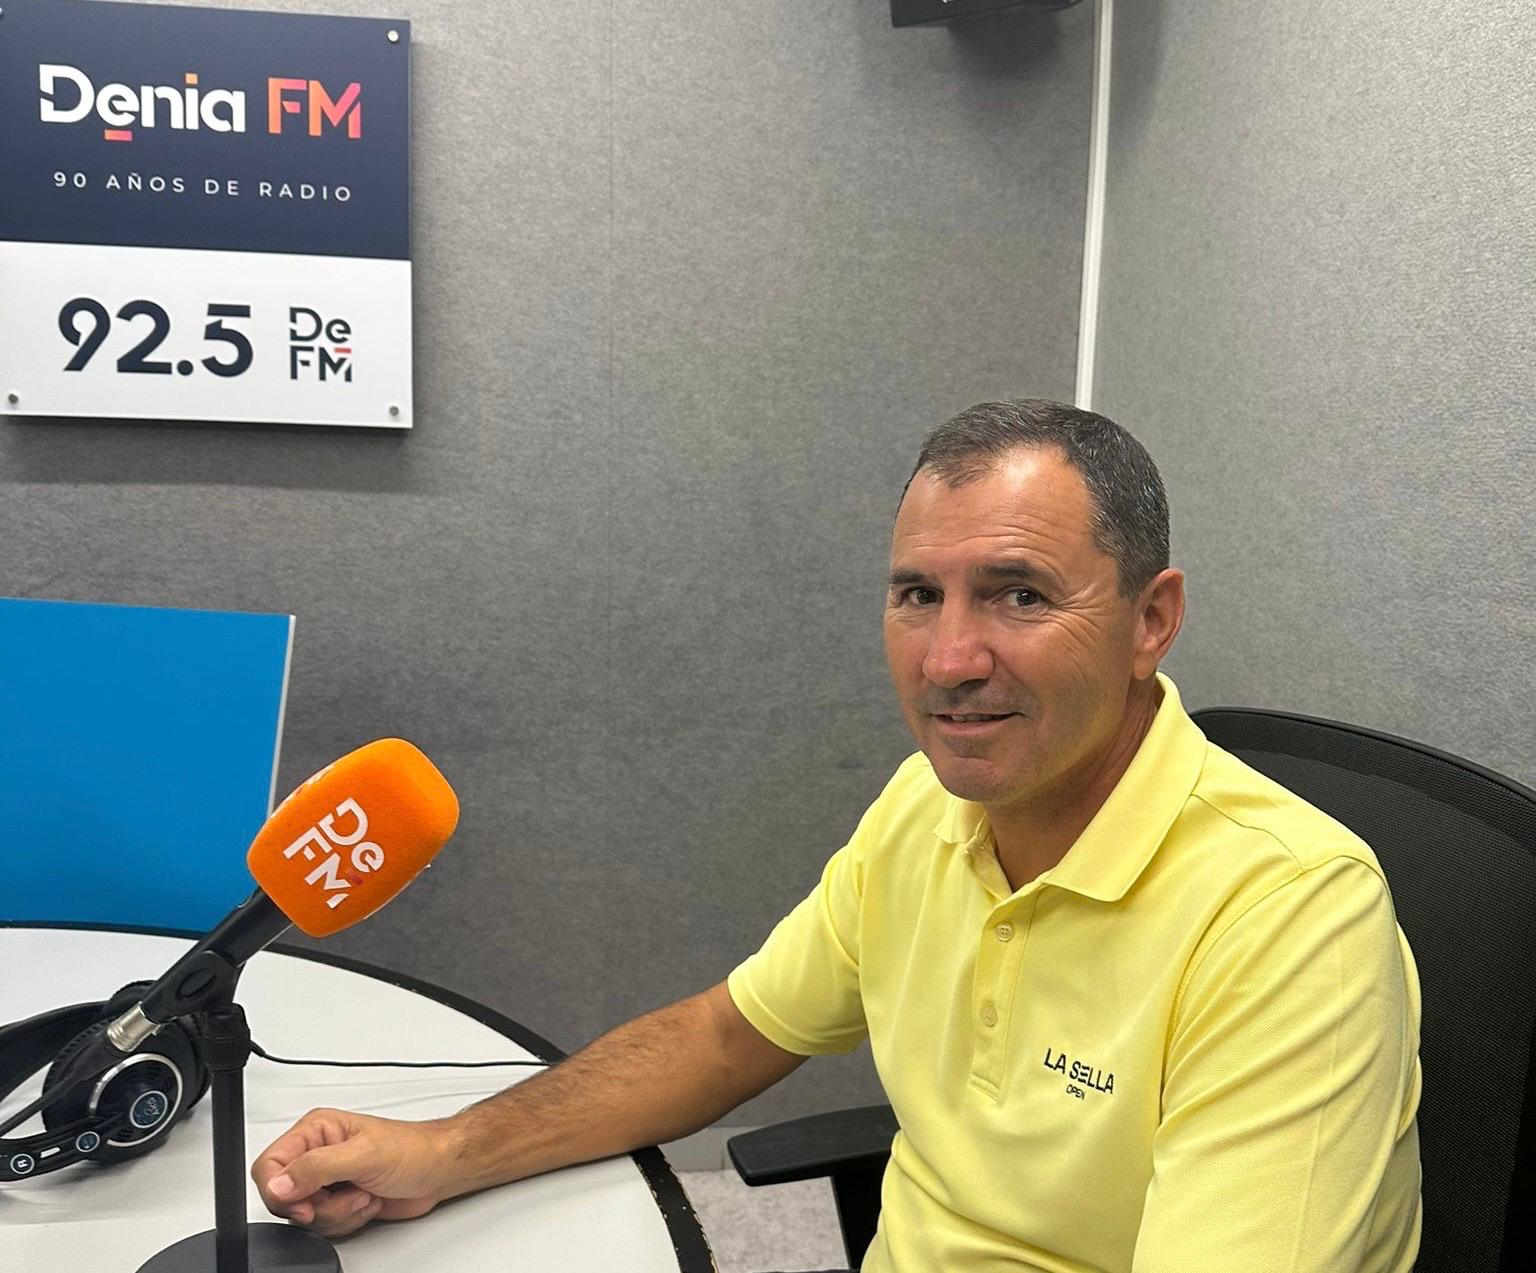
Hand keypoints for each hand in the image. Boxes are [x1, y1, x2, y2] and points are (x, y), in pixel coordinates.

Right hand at [251, 1107, 458, 1237]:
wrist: (438, 1170)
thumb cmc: (412, 1150)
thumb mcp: (363, 1155)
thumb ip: (316, 1168)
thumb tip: (279, 1183)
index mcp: (316, 1131)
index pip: (269, 1165)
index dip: (279, 1191)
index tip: (304, 1205)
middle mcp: (317, 1154)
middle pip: (285, 1197)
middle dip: (318, 1206)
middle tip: (348, 1193)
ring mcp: (328, 1181)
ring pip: (305, 1217)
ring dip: (338, 1214)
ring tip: (364, 1193)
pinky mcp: (339, 1202)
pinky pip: (324, 1226)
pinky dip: (347, 1221)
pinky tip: (368, 1202)